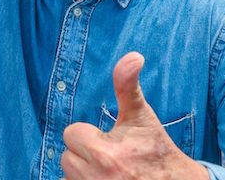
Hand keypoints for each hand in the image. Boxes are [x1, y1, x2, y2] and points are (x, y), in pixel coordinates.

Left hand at [61, 53, 207, 179]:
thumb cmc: (157, 150)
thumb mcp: (142, 116)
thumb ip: (127, 86)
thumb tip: (133, 56)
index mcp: (106, 154)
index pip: (71, 134)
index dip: (89, 134)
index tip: (109, 140)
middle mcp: (98, 177)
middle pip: (67, 157)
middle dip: (85, 154)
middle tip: (110, 156)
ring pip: (69, 175)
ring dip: (83, 172)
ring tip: (110, 171)